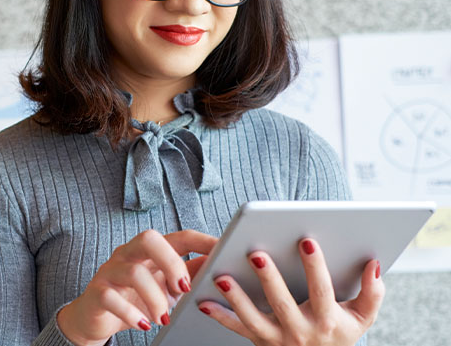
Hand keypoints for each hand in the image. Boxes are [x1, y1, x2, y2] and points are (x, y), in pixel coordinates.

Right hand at [57, 229, 216, 345]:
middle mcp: (128, 254)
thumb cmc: (134, 299)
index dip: (202, 242)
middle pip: (149, 239)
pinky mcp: (96, 292)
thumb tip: (220, 266)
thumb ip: (190, 275)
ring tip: (163, 318)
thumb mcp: (167, 288)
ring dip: (155, 298)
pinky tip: (143, 324)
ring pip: (133, 272)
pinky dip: (131, 314)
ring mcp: (110, 271)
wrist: (96, 318)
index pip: (178, 237)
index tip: (223, 252)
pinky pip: (111, 297)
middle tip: (184, 289)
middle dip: (171, 263)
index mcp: (149, 251)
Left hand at [199, 238, 384, 345]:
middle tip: (255, 253)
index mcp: (326, 320)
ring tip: (221, 275)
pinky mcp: (259, 342)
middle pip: (282, 303)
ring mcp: (277, 339)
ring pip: (254, 318)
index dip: (315, 266)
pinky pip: (236, 329)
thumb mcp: (362, 317)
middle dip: (269, 278)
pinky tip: (202, 301)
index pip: (322, 290)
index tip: (306, 240)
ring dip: (236, 297)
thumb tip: (373, 264)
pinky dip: (219, 316)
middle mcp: (300, 331)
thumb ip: (372, 292)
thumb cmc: (339, 333)